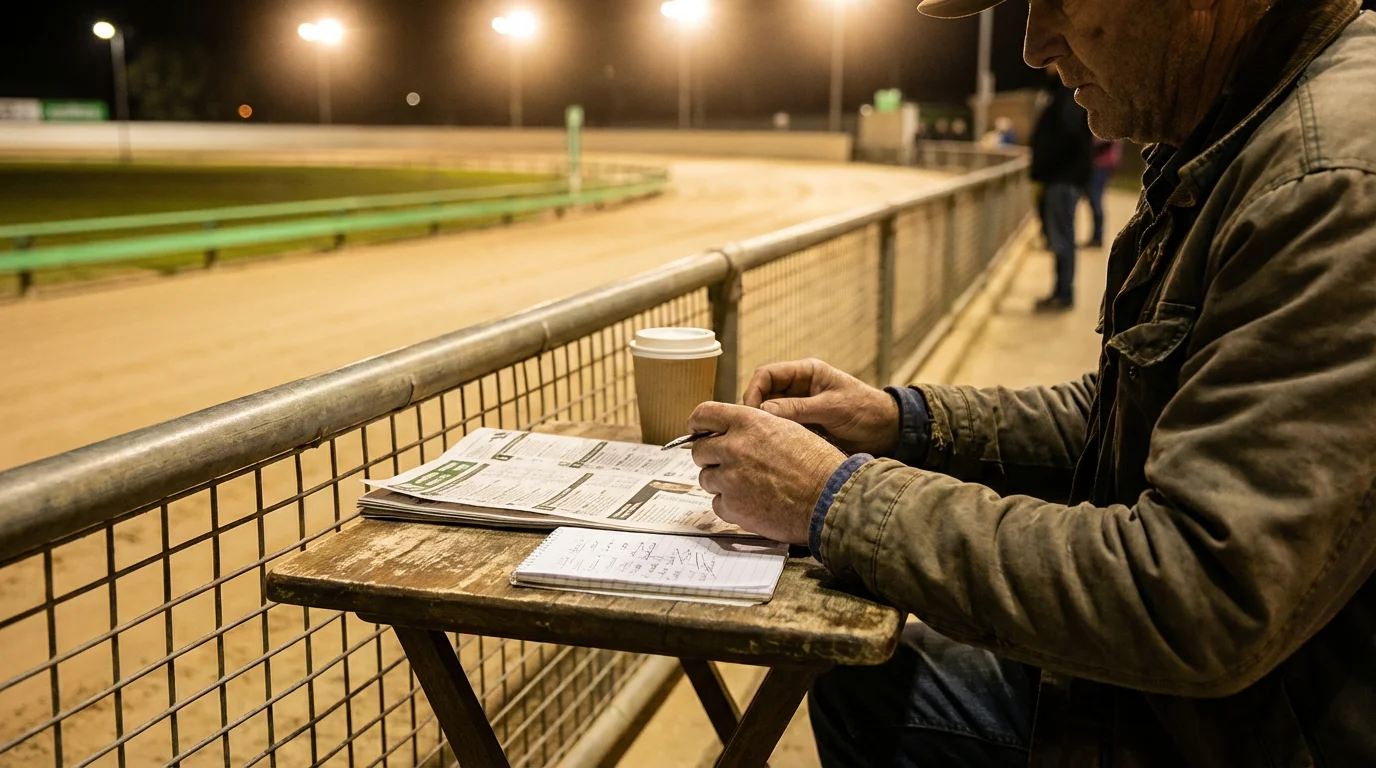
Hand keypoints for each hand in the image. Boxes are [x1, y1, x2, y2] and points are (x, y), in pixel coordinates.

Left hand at [689, 402, 845, 544]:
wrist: (830, 499)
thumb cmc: (817, 464)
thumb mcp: (787, 429)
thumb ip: (755, 428)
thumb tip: (734, 432)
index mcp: (748, 422)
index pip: (703, 414)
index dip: (697, 424)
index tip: (697, 431)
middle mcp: (734, 447)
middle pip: (699, 450)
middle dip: (711, 457)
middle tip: (730, 465)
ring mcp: (730, 478)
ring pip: (706, 478)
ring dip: (721, 482)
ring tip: (749, 486)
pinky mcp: (732, 506)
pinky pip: (717, 503)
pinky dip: (730, 505)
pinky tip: (753, 503)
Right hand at [742, 359, 899, 455]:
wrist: (887, 432)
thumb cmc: (865, 411)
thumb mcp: (832, 407)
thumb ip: (798, 408)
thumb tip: (762, 411)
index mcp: (806, 373)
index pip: (766, 374)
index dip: (753, 391)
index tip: (750, 413)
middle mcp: (799, 388)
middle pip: (763, 395)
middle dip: (755, 411)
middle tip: (752, 432)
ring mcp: (800, 408)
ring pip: (770, 414)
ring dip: (766, 426)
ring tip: (762, 442)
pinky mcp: (804, 426)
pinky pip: (782, 429)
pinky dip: (776, 437)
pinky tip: (774, 448)